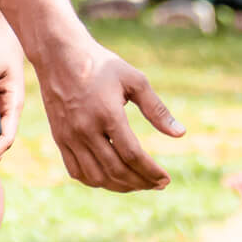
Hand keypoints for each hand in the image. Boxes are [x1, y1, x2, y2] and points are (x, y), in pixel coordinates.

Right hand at [25, 24, 184, 191]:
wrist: (60, 56)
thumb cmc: (102, 65)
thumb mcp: (135, 81)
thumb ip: (157, 110)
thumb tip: (181, 134)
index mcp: (107, 114)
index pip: (132, 154)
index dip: (151, 171)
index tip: (166, 179)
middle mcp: (86, 129)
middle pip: (115, 169)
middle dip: (140, 182)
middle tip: (158, 185)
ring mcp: (69, 137)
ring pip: (96, 176)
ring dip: (120, 186)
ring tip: (138, 184)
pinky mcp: (59, 139)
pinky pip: (76, 171)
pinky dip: (96, 181)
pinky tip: (112, 179)